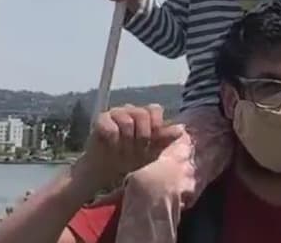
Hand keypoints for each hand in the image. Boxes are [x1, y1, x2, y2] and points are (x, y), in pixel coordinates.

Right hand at [70, 105, 184, 193]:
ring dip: (127, 142)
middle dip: (142, 137)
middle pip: (142, 114)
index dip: (156, 126)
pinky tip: (112, 149)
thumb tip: (180, 129)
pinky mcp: (100, 121)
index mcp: (144, 115)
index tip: (152, 143)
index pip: (155, 109)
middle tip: (138, 151)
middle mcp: (130, 111)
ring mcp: (115, 114)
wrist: (108, 172)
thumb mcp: (152, 153)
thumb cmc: (132, 161)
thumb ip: (164, 139)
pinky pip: (111, 128)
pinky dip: (114, 143)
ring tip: (124, 153)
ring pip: (127, 121)